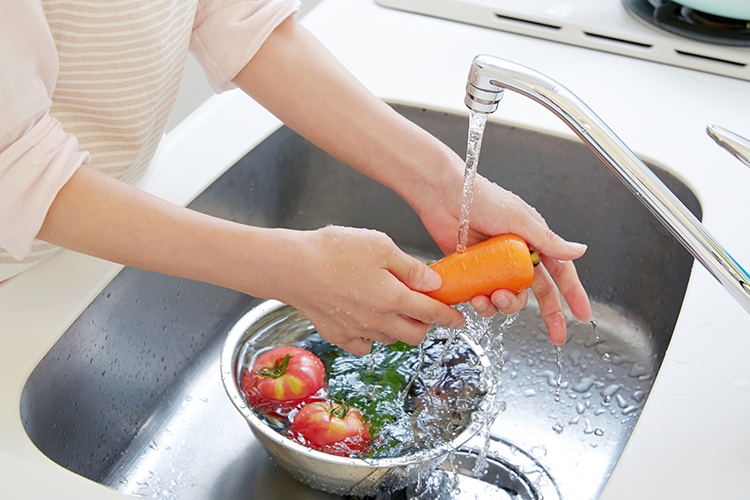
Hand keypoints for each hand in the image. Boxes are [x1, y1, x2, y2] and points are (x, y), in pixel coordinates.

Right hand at [278, 226, 464, 355]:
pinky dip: (371, 337)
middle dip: (425, 325)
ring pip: (390, 339)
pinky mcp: (337, 335)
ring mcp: (357, 331)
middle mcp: (378, 321)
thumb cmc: (334, 250)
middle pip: (414, 334)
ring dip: (399, 329)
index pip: (431, 313)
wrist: (292, 267)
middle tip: (424, 310)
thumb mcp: (380, 245)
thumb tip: (433, 282)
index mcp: (394, 298)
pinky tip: (368, 320)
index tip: (459, 319)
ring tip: (393, 309)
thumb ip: (411, 267)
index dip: (448, 316)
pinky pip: (363, 345)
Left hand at [414, 171, 591, 345]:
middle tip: (555, 334)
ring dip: (505, 305)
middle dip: (549, 314)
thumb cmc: (480, 196)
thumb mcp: (518, 218)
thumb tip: (580, 250)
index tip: (581, 314)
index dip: (573, 293)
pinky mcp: (474, 272)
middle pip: (539, 291)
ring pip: (510, 297)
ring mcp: (495, 265)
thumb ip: (548, 239)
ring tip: (493, 298)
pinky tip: (476, 298)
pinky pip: (484, 295)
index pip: (560, 271)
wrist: (442, 195)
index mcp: (534, 239)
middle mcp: (517, 254)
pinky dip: (482, 302)